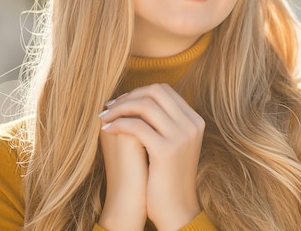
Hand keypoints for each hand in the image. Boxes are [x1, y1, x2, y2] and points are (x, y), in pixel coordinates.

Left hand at [99, 84, 204, 230]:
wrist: (176, 208)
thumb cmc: (168, 178)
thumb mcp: (174, 145)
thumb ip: (164, 123)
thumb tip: (137, 100)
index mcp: (195, 121)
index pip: (165, 90)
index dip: (139, 92)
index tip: (121, 102)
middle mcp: (191, 125)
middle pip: (156, 91)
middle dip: (129, 96)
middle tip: (111, 107)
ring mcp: (181, 136)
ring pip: (145, 105)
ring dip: (120, 109)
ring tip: (105, 118)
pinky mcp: (166, 150)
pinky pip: (136, 126)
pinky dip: (118, 124)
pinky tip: (107, 130)